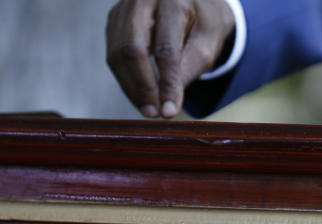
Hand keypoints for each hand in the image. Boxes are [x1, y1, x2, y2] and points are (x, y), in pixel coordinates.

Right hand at [107, 0, 234, 118]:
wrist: (195, 1)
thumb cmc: (204, 23)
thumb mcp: (207, 45)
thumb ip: (189, 71)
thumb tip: (168, 106)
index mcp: (173, 0)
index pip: (166, 48)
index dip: (166, 83)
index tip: (169, 111)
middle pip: (132, 47)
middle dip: (142, 86)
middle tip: (154, 113)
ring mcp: (125, 7)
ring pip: (117, 52)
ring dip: (131, 86)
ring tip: (149, 108)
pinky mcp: (116, 19)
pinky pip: (114, 52)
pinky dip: (126, 77)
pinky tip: (140, 93)